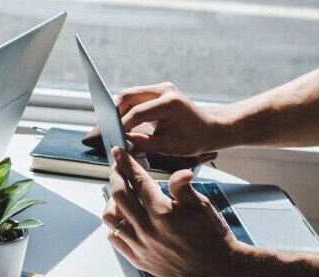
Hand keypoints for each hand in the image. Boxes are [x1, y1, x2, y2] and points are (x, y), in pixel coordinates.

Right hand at [83, 82, 231, 155]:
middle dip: (114, 113)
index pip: (136, 113)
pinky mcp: (158, 90)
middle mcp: (164, 90)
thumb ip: (143, 144)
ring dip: (119, 110)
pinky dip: (127, 109)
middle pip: (127, 96)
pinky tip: (123, 122)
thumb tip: (121, 143)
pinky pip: (136, 97)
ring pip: (129, 95)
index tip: (111, 138)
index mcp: (169, 103)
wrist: (211, 128)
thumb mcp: (168, 147)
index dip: (120, 126)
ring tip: (113, 128)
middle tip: (107, 130)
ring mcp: (161, 88)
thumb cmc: (194, 139)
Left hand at [102, 147, 248, 276]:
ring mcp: (141, 247)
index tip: (119, 152)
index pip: (138, 181)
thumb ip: (184, 188)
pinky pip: (115, 239)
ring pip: (111, 218)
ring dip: (112, 202)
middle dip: (115, 176)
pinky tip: (124, 219)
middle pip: (118, 195)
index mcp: (163, 214)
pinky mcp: (138, 260)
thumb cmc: (212, 236)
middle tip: (118, 168)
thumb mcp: (203, 206)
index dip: (126, 163)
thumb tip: (180, 172)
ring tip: (121, 195)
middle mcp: (148, 230)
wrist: (217, 269)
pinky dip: (115, 226)